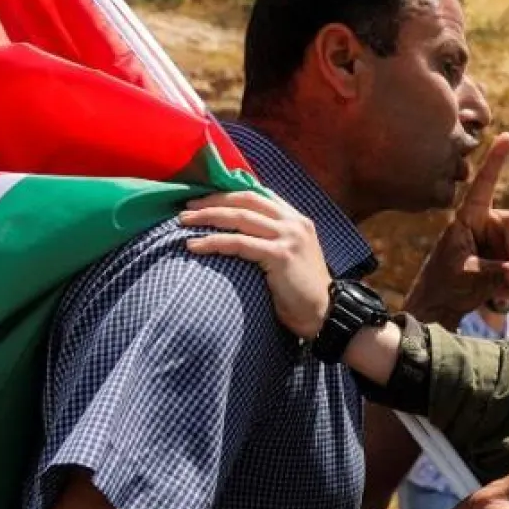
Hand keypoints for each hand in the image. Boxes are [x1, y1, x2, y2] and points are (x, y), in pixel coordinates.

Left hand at [179, 191, 330, 339]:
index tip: (202, 199)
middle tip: (186, 209)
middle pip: (245, 200)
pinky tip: (195, 246)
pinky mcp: (281, 255)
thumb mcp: (289, 256)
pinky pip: (240, 243)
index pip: (257, 195)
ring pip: (240, 217)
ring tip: (183, 223)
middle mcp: (294, 222)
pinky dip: (214, 242)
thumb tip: (236, 233)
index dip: (227, 194)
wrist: (325, 313)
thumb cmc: (301, 292)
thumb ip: (271, 239)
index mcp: (296, 219)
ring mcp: (289, 236)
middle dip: (212, 201)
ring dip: (208, 217)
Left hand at [405, 133, 508, 325]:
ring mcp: (500, 241)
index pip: (484, 185)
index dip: (496, 162)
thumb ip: (492, 274)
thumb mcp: (465, 278)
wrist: (441, 306)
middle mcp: (488, 224)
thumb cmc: (443, 285)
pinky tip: (505, 299)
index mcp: (468, 218)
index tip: (506, 136)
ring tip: (502, 297)